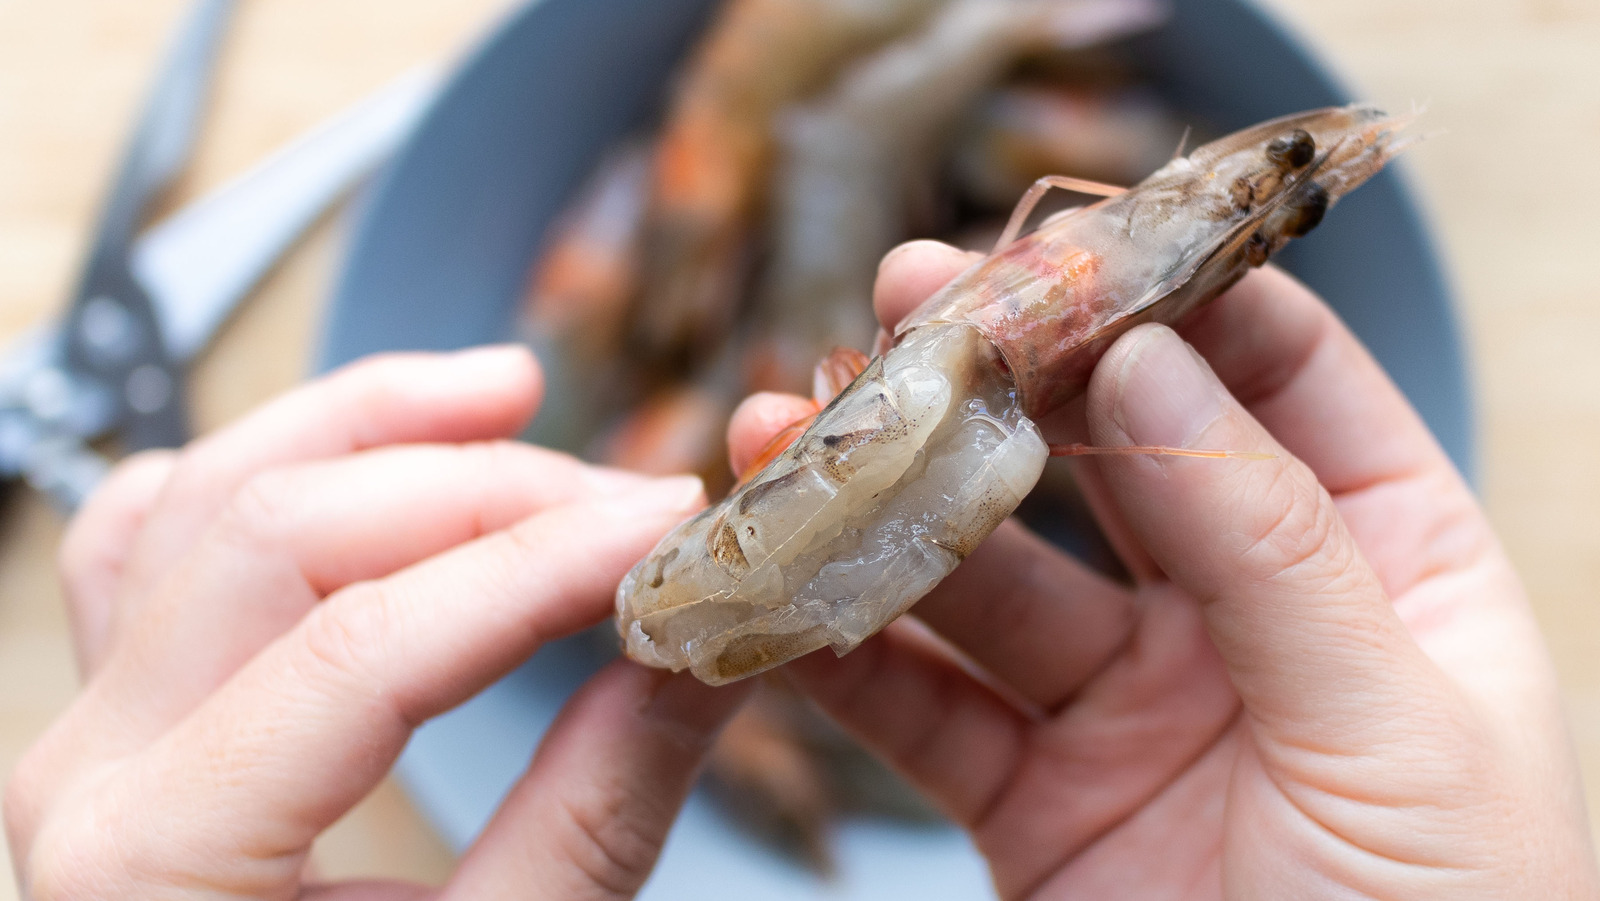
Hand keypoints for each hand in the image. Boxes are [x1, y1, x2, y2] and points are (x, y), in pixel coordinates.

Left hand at [5, 346, 750, 899]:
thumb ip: (597, 811)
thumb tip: (702, 649)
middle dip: (483, 490)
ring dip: (365, 427)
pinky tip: (355, 457)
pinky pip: (149, 542)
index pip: (373, 644)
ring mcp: (89, 731)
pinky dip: (259, 471)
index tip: (670, 528)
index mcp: (159, 858)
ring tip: (506, 393)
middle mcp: (93, 771)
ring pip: (204, 495)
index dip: (542, 564)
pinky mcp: (121, 720)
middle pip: (285, 534)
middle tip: (629, 498)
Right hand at [729, 241, 1599, 898]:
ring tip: (790, 435)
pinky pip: (926, 712)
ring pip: (990, 578)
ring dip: (892, 508)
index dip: (1174, 299)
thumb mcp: (1395, 726)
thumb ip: (1270, 541)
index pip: (1279, 383)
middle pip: (1105, 459)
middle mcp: (1245, 618)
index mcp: (1383, 567)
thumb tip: (1152, 362)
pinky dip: (847, 656)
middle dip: (1003, 378)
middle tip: (900, 300)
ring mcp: (1131, 709)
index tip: (1065, 244)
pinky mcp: (1037, 804)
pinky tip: (784, 594)